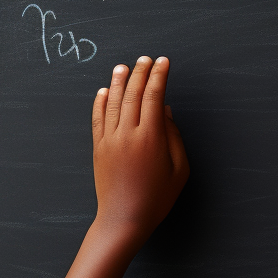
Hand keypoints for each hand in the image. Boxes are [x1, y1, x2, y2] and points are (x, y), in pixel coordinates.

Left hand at [92, 56, 188, 245]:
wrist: (124, 219)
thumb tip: (165, 112)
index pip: (154, 96)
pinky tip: (103, 91)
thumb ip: (174, 137)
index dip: (159, 76)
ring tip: (123, 66)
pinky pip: (98, 118)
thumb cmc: (157, 198)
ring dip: (118, 81)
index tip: (163, 63)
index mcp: (151, 138)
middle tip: (145, 59)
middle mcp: (128, 134)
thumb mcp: (179, 169)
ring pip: (113, 102)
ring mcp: (110, 140)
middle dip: (140, 72)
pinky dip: (100, 102)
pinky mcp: (98, 148)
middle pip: (133, 94)